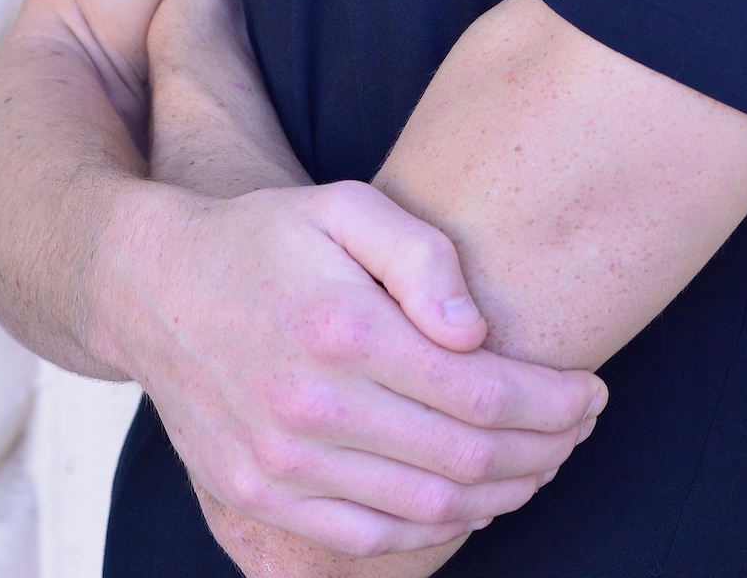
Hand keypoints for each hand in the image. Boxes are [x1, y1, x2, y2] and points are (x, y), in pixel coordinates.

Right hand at [97, 176, 605, 557]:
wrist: (154, 285)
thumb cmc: (267, 236)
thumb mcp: (345, 205)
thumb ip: (422, 256)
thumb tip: (476, 334)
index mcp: (342, 330)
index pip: (481, 394)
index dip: (554, 402)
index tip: (592, 392)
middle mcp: (310, 409)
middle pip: (465, 461)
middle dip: (544, 450)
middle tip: (579, 428)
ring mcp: (280, 465)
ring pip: (427, 510)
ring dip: (502, 494)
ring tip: (539, 461)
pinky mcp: (257, 498)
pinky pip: (369, 541)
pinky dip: (434, 529)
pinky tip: (468, 495)